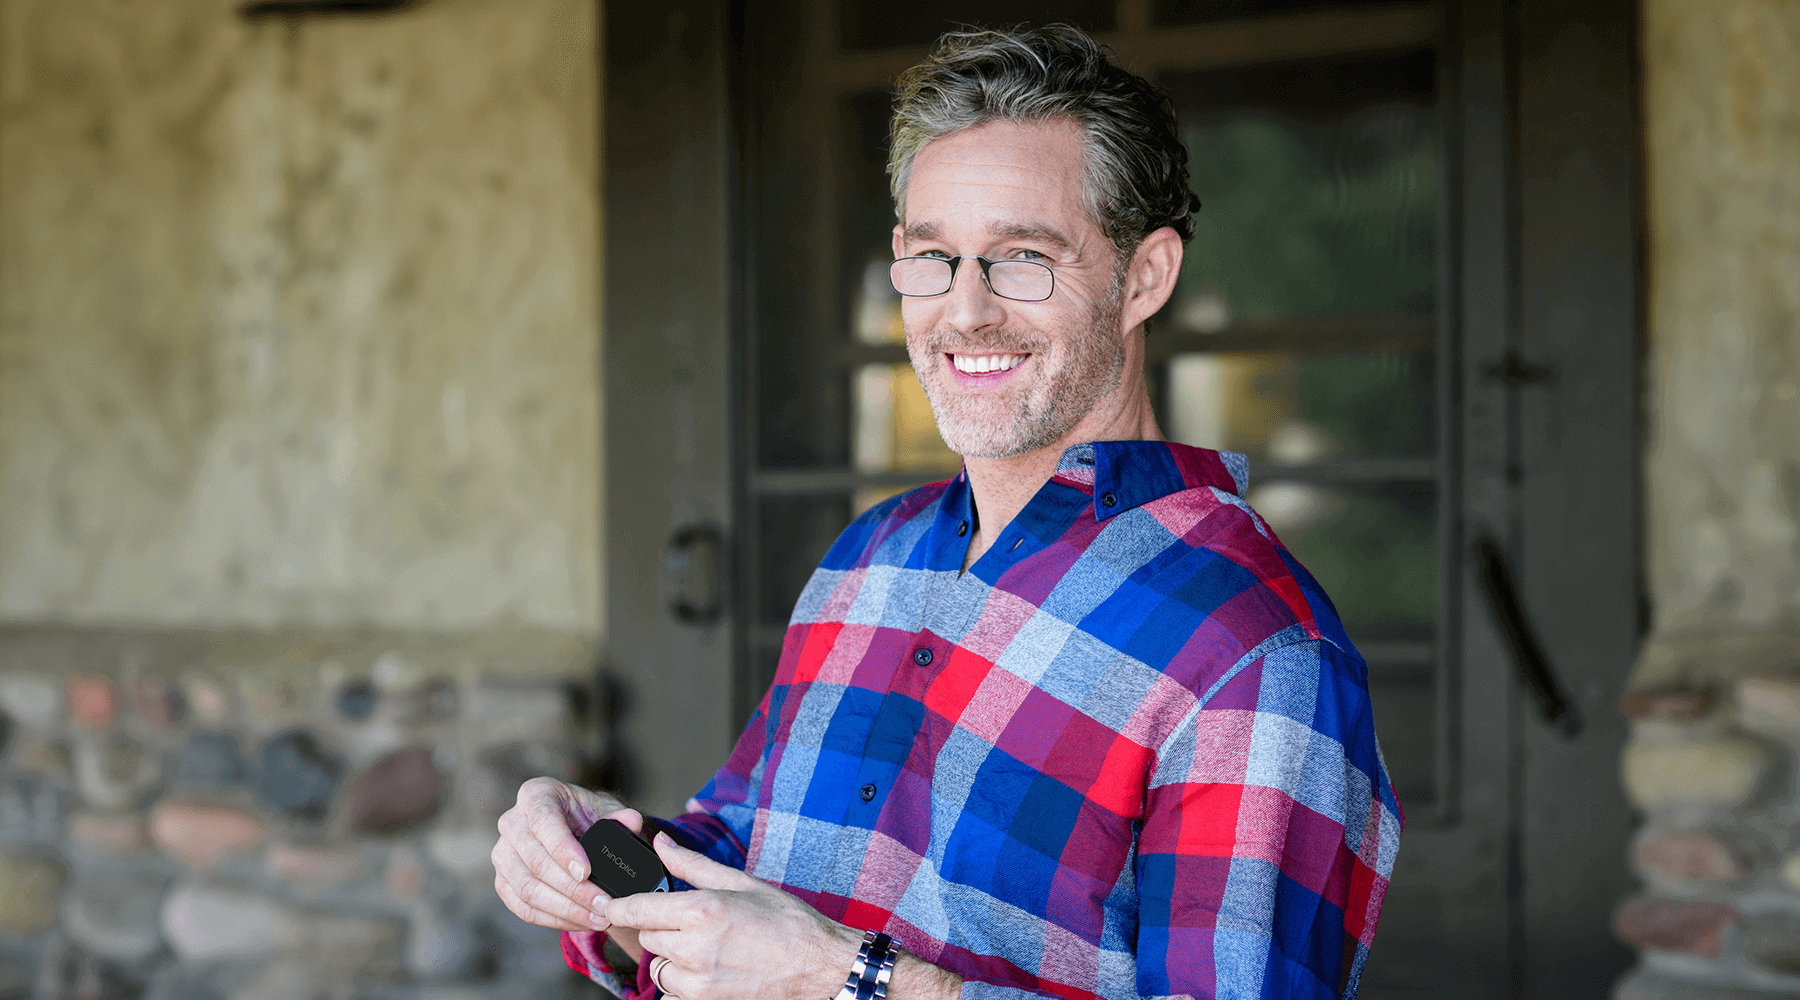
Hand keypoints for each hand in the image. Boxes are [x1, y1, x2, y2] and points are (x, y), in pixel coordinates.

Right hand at [492, 776, 641, 936]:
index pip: (543, 821)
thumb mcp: (606, 809)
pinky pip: (523, 908)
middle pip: (535, 861)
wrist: (573, 831)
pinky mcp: (503, 882)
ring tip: (598, 918)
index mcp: (535, 795)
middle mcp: (512, 822)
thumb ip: (619, 816)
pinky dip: (554, 919)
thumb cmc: (588, 816)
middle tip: (604, 904)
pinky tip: (581, 922)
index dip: (562, 849)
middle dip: (573, 888)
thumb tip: (630, 821)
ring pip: (527, 889)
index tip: (586, 871)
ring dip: (565, 909)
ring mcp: (502, 854)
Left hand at [607, 833, 861, 999]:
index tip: (611, 904)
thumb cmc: (786, 921)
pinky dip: (684, 983)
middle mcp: (693, 949)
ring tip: (708, 948)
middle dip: (663, 927)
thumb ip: (692, 865)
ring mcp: (698, 983)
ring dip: (673, 958)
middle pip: (648, 937)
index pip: (636, 909)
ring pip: (659, 967)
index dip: (618, 906)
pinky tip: (712, 970)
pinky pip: (673, 993)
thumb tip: (661, 844)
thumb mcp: (740, 882)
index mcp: (700, 911)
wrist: (818, 966)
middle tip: (696, 922)